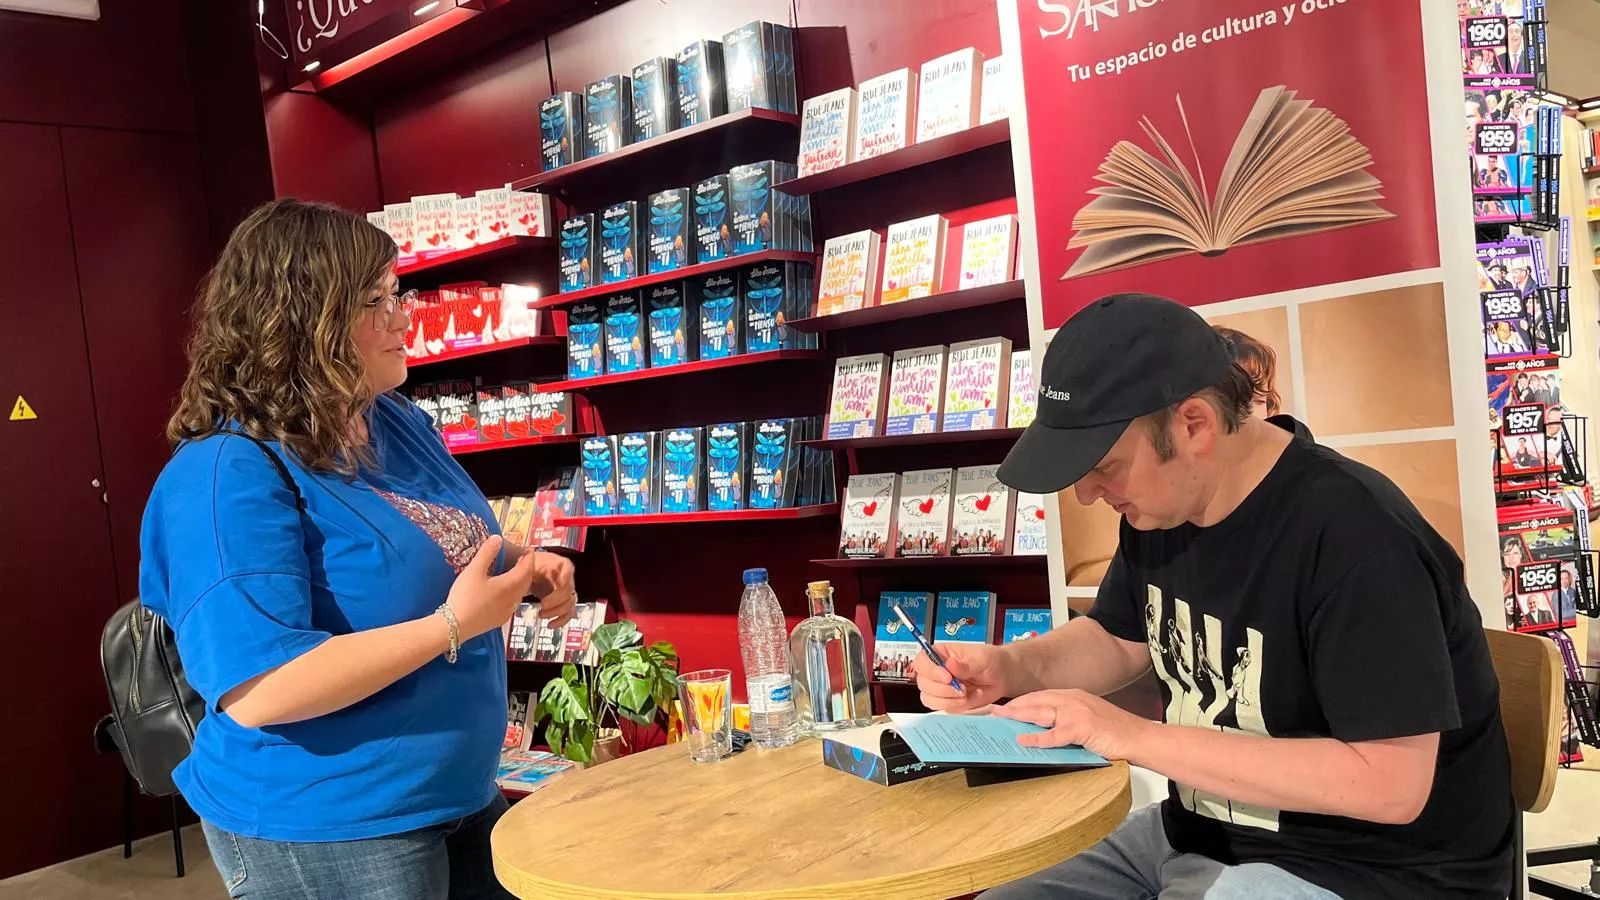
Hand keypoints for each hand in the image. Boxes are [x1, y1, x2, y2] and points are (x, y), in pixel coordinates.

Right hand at [446, 536, 536, 638]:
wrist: (455, 626)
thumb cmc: (465, 596)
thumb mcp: (473, 571)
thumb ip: (486, 553)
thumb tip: (497, 538)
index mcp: (509, 585)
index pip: (526, 569)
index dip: (529, 558)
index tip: (529, 550)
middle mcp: (513, 599)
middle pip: (526, 581)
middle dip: (527, 569)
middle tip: (523, 559)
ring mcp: (507, 611)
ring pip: (520, 593)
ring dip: (521, 582)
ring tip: (514, 573)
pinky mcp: (500, 620)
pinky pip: (513, 603)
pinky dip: (514, 593)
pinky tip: (505, 593)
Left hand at [530, 552, 576, 626]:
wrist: (527, 575)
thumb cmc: (528, 566)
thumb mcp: (527, 561)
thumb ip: (527, 560)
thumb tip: (527, 553)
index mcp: (560, 565)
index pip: (568, 569)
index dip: (566, 576)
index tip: (561, 583)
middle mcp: (567, 579)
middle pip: (569, 591)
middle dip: (556, 601)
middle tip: (542, 605)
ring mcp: (566, 593)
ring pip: (570, 604)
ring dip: (557, 612)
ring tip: (541, 614)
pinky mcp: (562, 604)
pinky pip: (567, 614)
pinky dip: (560, 621)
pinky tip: (550, 625)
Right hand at [911, 642, 1012, 712]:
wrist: (1002, 677)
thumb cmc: (991, 661)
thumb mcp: (981, 658)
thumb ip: (965, 663)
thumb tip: (950, 664)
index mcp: (940, 654)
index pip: (921, 661)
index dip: (930, 671)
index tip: (947, 677)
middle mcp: (936, 671)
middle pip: (923, 683)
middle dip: (943, 689)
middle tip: (961, 687)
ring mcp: (940, 687)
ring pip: (928, 698)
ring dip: (948, 699)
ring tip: (965, 693)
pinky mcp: (947, 701)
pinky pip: (941, 708)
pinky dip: (954, 706)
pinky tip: (967, 699)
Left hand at [994, 689, 1153, 760]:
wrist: (1140, 738)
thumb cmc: (1116, 733)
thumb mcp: (1088, 720)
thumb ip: (1068, 721)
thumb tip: (1045, 731)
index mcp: (1074, 696)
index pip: (1041, 696)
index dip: (1022, 701)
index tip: (1006, 706)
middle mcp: (1073, 700)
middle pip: (1036, 701)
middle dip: (1014, 706)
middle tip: (995, 711)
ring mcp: (1077, 713)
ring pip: (1040, 713)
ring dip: (1019, 716)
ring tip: (1002, 720)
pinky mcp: (1082, 728)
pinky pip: (1054, 734)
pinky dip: (1036, 738)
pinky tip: (1023, 741)